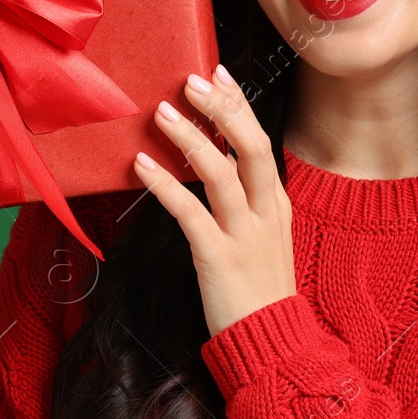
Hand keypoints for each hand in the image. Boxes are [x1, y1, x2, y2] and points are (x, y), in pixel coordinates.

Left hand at [132, 65, 296, 338]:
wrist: (272, 345)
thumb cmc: (259, 292)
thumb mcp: (263, 239)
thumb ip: (245, 203)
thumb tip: (211, 165)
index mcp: (276, 204)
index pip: (260, 143)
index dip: (239, 106)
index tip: (219, 73)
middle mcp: (265, 213)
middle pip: (249, 147)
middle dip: (221, 109)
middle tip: (191, 80)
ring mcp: (244, 235)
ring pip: (220, 173)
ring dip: (190, 138)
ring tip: (163, 113)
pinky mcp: (219, 258)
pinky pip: (190, 212)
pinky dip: (165, 185)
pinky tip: (142, 166)